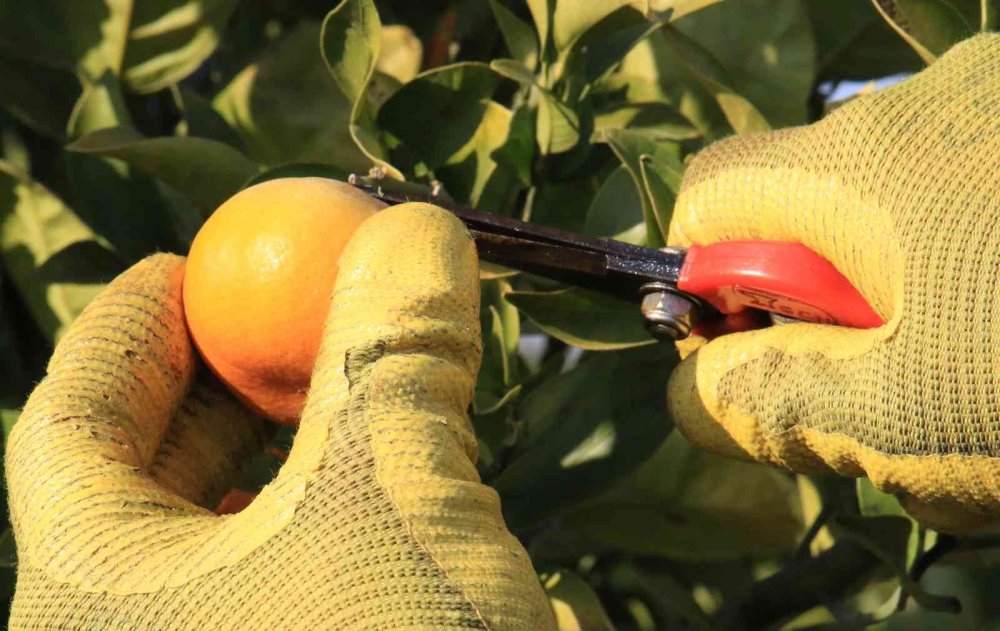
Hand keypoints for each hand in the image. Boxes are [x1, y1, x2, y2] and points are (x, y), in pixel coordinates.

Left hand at [5, 204, 555, 629]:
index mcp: (93, 597)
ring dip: (307, 436)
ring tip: (364, 369)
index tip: (182, 261)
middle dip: (229, 374)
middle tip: (290, 303)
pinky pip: (314, 567)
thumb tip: (416, 225)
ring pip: (245, 522)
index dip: (127, 327)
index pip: (70, 424)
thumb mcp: (391, 504)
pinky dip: (359, 501)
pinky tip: (417, 466)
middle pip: (155, 471)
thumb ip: (393, 356)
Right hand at [667, 34, 999, 533]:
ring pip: (906, 230)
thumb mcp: (909, 417)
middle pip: (813, 218)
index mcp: (863, 163)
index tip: (754, 355)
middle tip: (891, 407)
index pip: (711, 195)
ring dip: (917, 322)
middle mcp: (931, 108)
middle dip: (829, 323)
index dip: (703, 282)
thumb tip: (686, 391)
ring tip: (991, 402)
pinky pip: (980, 211)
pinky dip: (981, 289)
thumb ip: (768, 402)